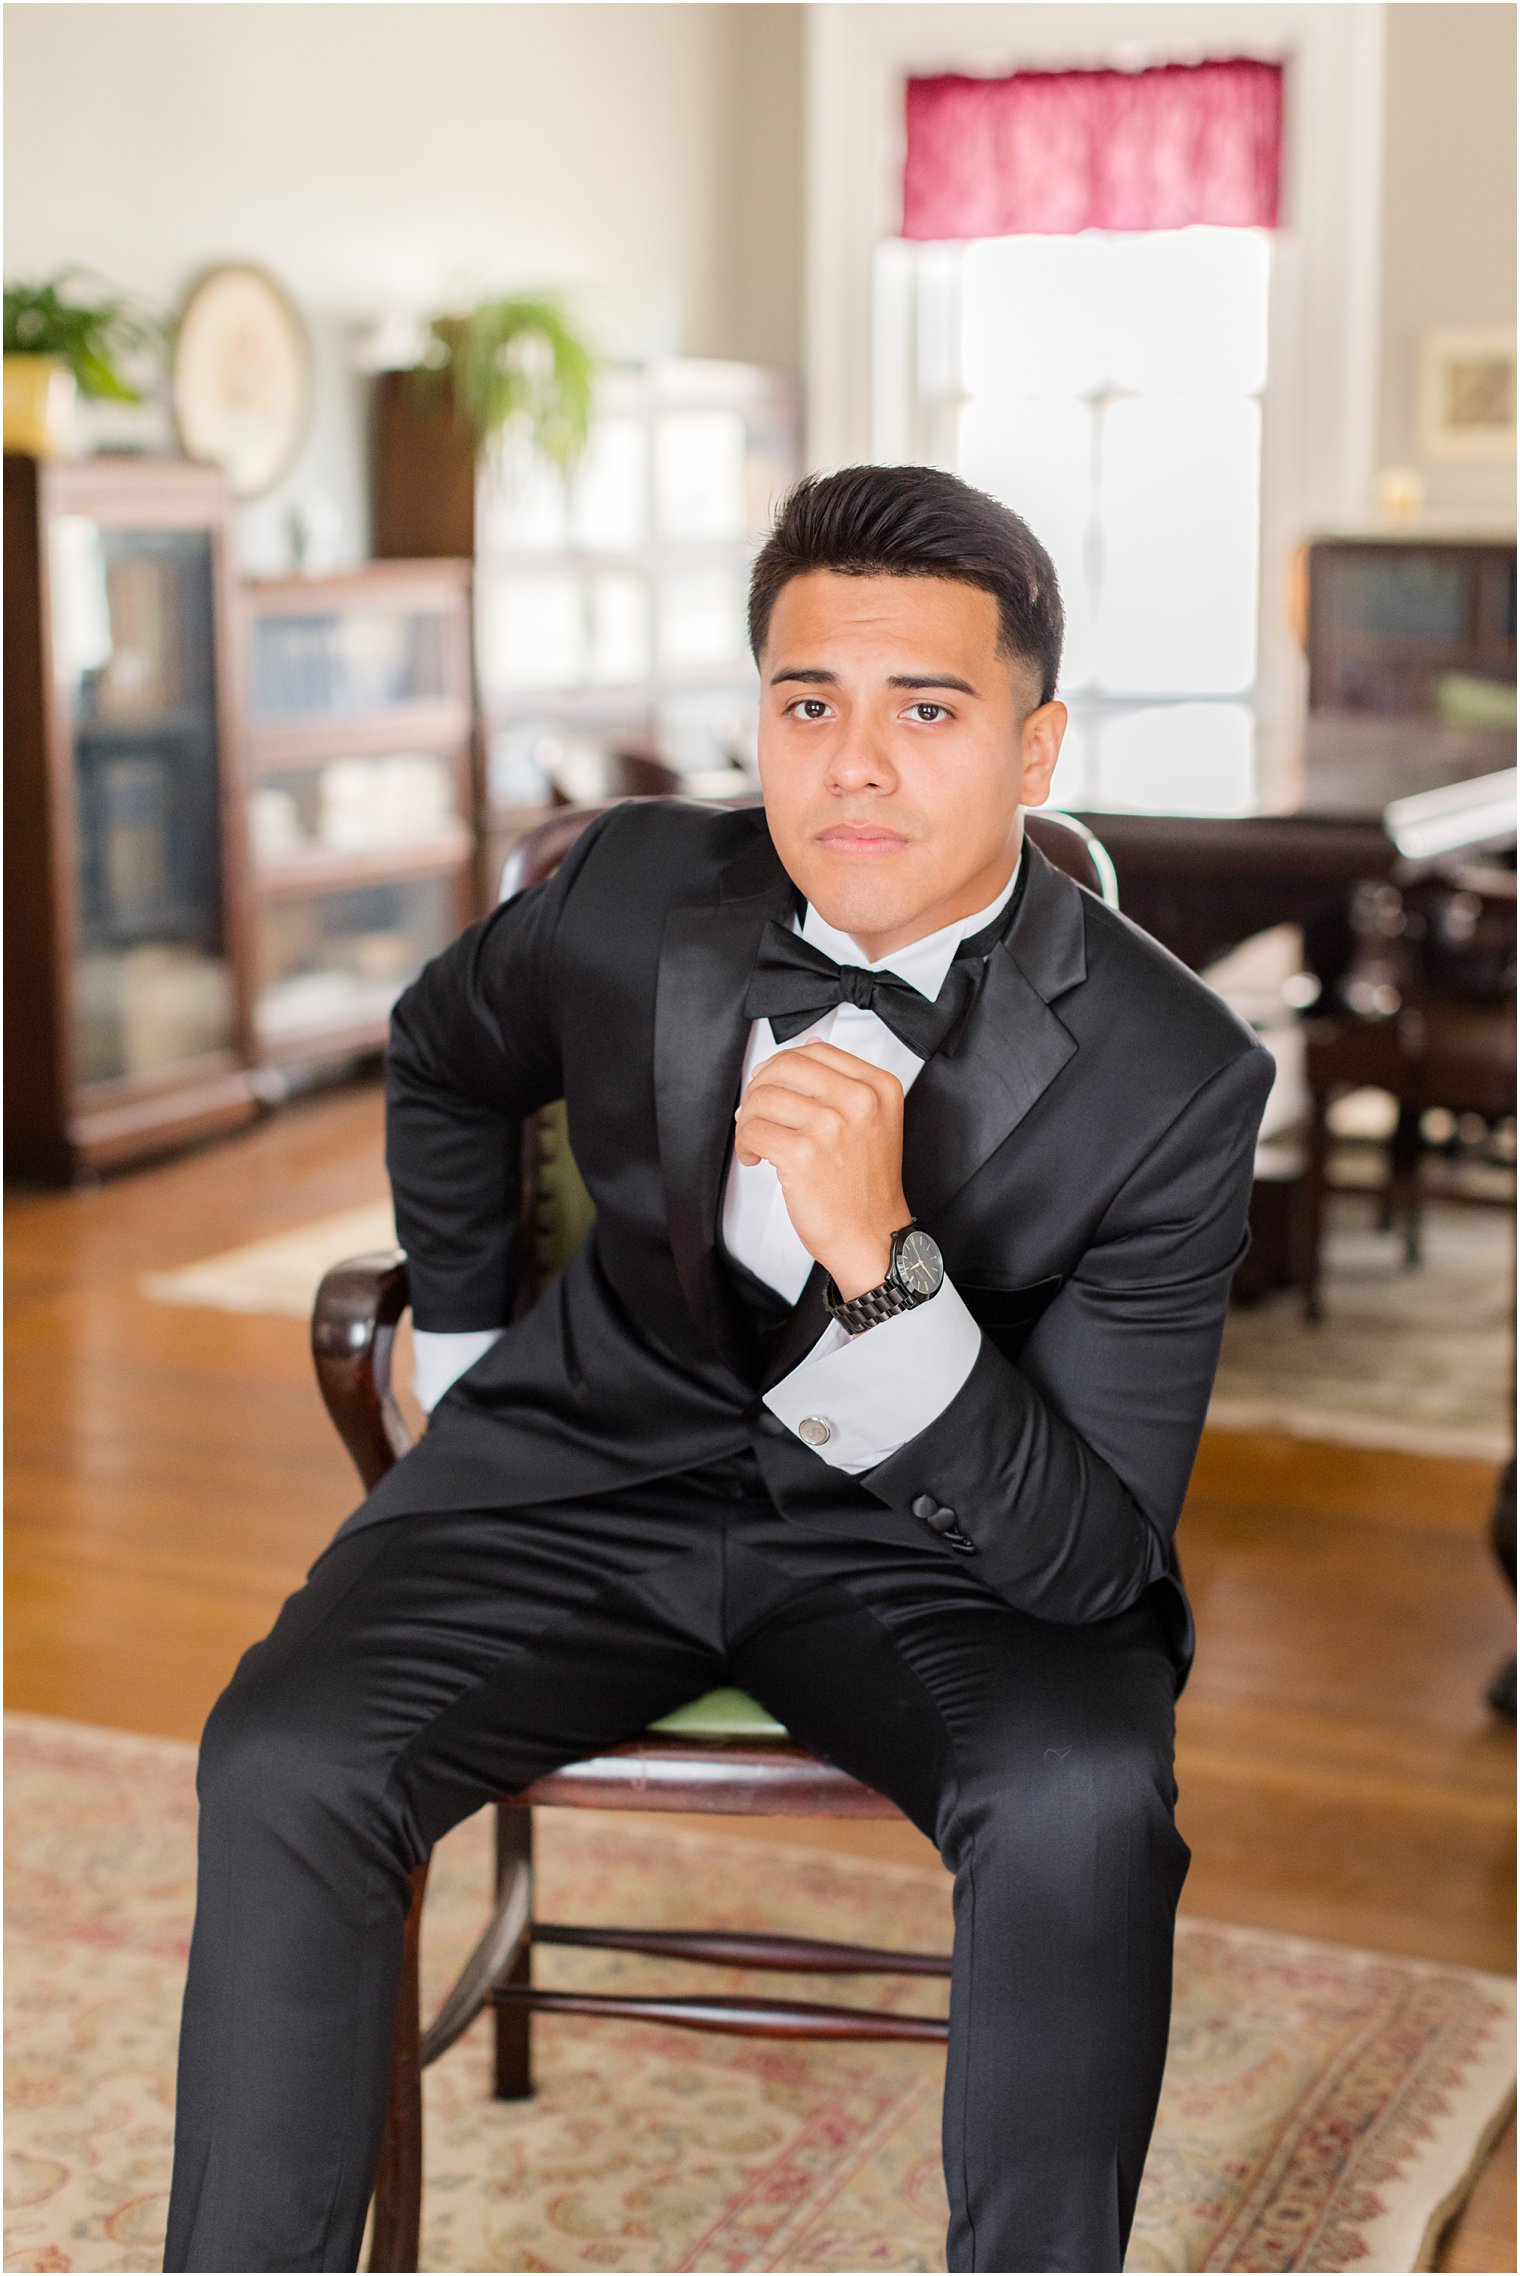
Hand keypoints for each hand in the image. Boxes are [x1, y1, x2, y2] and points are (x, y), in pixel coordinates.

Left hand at [734, 1040, 909, 1298]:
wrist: (872, 1236)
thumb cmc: (867, 1185)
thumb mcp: (875, 1121)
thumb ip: (844, 1083)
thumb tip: (801, 1050)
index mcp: (878, 1087)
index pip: (814, 1051)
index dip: (782, 1067)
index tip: (772, 1086)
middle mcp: (859, 1100)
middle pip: (784, 1067)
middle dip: (760, 1088)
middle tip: (756, 1112)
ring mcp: (831, 1126)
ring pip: (762, 1098)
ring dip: (749, 1120)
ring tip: (757, 1140)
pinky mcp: (803, 1154)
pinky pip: (752, 1130)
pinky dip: (745, 1143)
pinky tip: (756, 1157)